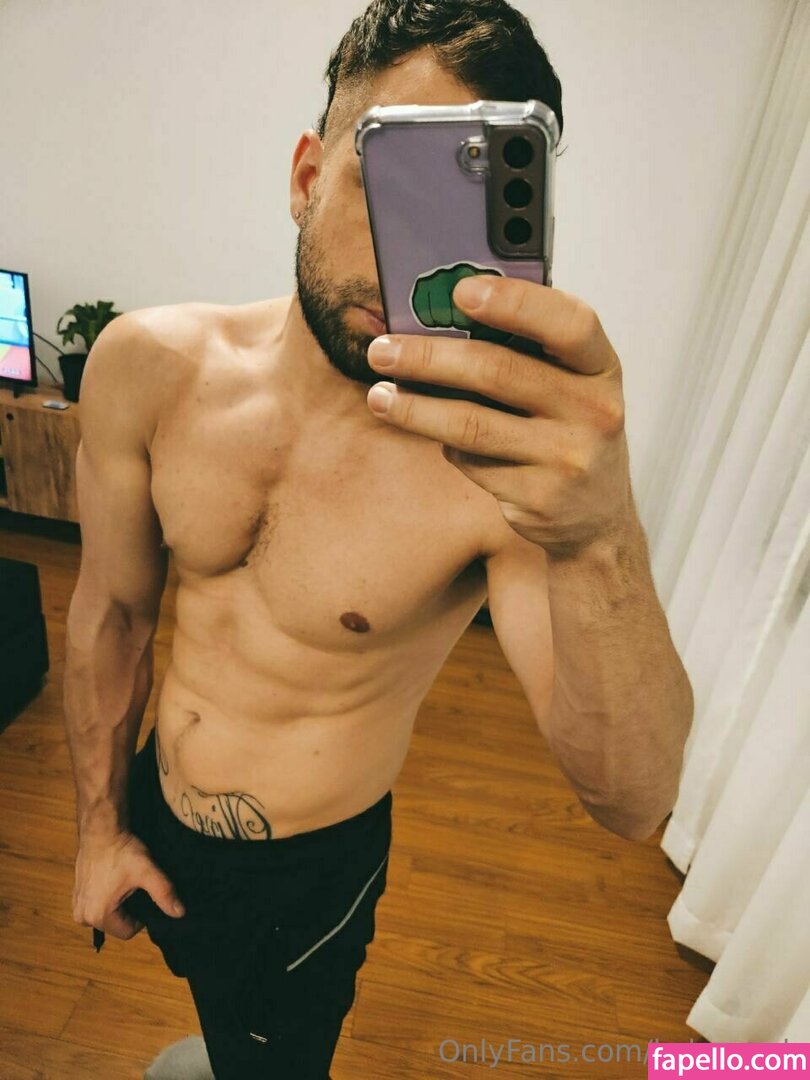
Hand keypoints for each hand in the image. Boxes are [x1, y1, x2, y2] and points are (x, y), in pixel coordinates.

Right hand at [72, 831, 184, 940]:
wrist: (101, 830)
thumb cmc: (123, 851)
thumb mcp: (147, 871)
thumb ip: (164, 893)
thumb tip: (180, 913)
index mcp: (98, 916)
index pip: (129, 931)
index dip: (142, 916)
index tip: (144, 894)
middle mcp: (83, 917)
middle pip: (116, 925)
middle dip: (129, 910)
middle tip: (135, 887)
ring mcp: (77, 907)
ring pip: (107, 916)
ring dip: (118, 904)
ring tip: (123, 882)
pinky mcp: (76, 896)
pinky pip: (96, 906)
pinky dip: (106, 898)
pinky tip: (113, 880)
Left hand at [366, 274, 633, 559]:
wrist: (597, 515)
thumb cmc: (567, 428)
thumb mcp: (568, 384)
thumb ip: (525, 350)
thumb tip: (439, 317)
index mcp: (601, 366)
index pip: (568, 323)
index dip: (515, 302)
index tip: (461, 290)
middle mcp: (595, 411)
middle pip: (498, 371)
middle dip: (429, 357)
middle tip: (382, 350)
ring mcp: (567, 458)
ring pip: (472, 424)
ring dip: (415, 407)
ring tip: (378, 396)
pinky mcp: (538, 498)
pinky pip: (473, 462)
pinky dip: (445, 444)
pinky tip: (431, 431)